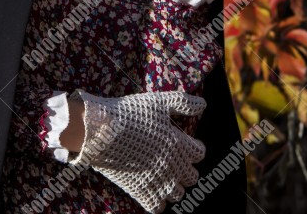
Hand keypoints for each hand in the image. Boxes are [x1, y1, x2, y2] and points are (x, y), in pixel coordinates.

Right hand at [68, 89, 206, 213]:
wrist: (103, 130)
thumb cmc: (131, 113)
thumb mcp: (158, 102)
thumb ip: (183, 103)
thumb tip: (203, 104)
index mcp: (179, 144)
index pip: (199, 154)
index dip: (194, 148)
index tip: (186, 144)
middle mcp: (173, 165)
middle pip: (192, 176)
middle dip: (185, 168)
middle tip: (174, 159)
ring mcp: (157, 181)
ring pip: (178, 194)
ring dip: (174, 185)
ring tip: (164, 174)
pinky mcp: (141, 192)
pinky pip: (159, 207)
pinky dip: (158, 200)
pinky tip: (152, 188)